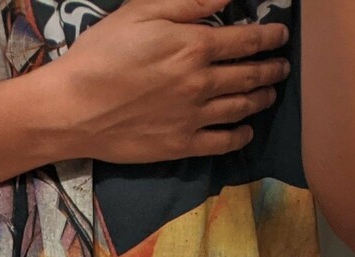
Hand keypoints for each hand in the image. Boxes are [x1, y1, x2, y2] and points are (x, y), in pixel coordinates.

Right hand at [40, 0, 290, 163]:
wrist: (73, 108)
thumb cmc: (101, 53)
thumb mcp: (141, 12)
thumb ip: (190, 1)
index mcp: (195, 46)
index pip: (247, 40)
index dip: (269, 36)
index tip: (281, 35)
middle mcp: (202, 83)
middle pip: (250, 75)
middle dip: (271, 68)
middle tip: (281, 66)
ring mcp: (194, 117)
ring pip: (241, 108)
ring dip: (261, 99)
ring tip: (270, 93)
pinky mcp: (181, 145)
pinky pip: (222, 142)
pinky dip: (240, 136)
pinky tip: (247, 131)